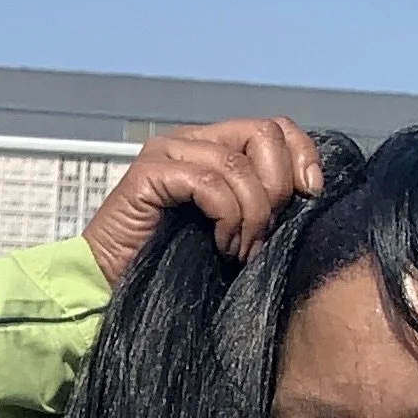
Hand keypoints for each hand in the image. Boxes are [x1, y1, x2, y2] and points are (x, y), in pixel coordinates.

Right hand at [84, 119, 322, 287]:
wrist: (107, 290)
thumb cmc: (170, 268)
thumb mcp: (233, 231)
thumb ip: (260, 202)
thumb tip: (308, 193)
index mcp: (212, 147)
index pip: (276, 127)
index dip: (303, 157)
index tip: (309, 198)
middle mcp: (190, 141)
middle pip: (264, 134)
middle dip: (277, 188)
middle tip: (265, 234)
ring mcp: (167, 153)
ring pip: (239, 164)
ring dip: (251, 215)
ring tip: (239, 250)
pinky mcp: (149, 173)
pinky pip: (211, 183)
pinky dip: (226, 217)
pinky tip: (219, 245)